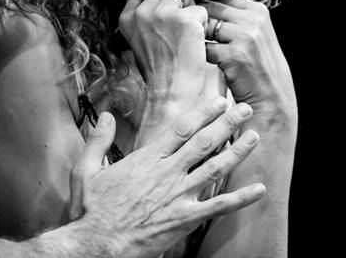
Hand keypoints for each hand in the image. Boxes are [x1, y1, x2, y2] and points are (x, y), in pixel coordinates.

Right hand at [67, 97, 265, 257]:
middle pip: (204, 142)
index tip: (218, 101)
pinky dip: (241, 198)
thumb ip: (98, 139)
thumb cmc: (91, 209)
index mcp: (147, 159)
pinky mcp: (185, 219)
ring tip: (255, 137)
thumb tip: (106, 115)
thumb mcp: (86, 169)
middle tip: (245, 110)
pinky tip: (259, 190)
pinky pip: (219, 206)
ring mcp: (178, 196)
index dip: (203, 113)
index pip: (182, 129)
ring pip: (215, 168)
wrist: (97, 245)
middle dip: (227, 123)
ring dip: (238, 151)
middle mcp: (167, 173)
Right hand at [118, 0, 207, 107]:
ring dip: (190, 9)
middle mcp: (142, 12)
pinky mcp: (185, 19)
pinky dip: (203, 24)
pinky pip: (200, 9)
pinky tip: (196, 41)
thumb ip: (144, 16)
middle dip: (176, 2)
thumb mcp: (139, 38)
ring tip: (187, 33)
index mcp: (127, 17)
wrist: (171, 91)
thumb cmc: (160, 68)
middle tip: (179, 28)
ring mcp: (162, 14)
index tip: (166, 13)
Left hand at [201, 0, 297, 133]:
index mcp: (258, 10)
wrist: (272, 98)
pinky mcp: (235, 54)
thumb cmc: (257, 66)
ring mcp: (245, 36)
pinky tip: (198, 64)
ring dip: (195, 38)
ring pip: (205, 26)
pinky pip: (205, 48)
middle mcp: (254, 19)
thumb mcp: (254, 34)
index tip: (195, 20)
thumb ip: (235, 17)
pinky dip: (198, 56)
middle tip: (185, 35)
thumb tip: (203, 1)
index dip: (205, 8)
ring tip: (190, 49)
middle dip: (196, 21)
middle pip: (210, 9)